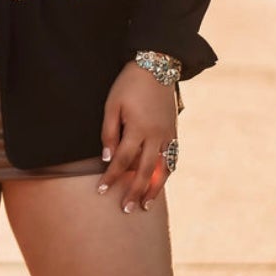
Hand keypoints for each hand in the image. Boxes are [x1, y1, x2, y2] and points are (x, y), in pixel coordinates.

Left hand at [98, 61, 178, 212]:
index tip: (101, 191)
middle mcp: (156, 135)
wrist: (157, 66)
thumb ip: (108, 132)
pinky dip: (166, 174)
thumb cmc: (129, 84)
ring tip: (145, 205)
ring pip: (163, 169)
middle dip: (134, 192)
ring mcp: (168, 135)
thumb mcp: (112, 104)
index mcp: (138, 128)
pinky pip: (172, 159)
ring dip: (154, 189)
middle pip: (144, 171)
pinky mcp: (174, 132)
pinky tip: (159, 184)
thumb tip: (106, 158)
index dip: (111, 177)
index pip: (122, 160)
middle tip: (126, 210)